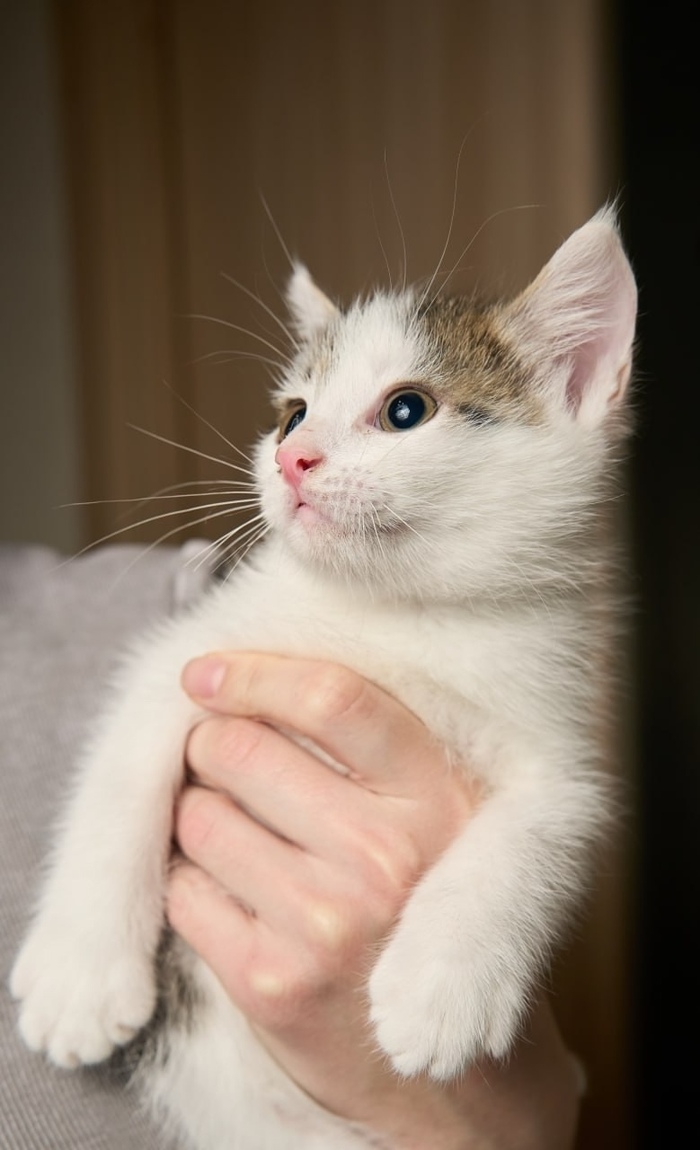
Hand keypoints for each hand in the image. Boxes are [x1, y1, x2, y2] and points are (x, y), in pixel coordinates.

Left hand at [166, 653, 580, 1148]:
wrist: (450, 1071)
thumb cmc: (428, 915)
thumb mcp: (439, 819)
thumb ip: (373, 750)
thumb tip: (249, 679)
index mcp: (437, 798)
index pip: (333, 698)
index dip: (255, 673)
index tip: (205, 673)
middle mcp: (385, 856)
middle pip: (240, 748)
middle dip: (213, 747)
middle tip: (227, 767)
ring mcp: (325, 922)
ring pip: (198, 815)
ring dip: (199, 816)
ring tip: (243, 839)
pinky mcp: (270, 982)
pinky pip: (182, 888)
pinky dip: (190, 881)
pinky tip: (236, 897)